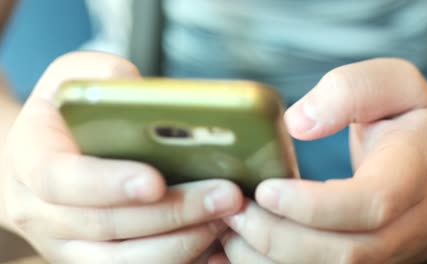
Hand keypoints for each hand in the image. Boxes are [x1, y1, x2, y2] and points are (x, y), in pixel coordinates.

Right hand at [0, 52, 242, 262]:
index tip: (157, 181)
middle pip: (104, 226)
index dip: (108, 184)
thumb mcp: (79, 76)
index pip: (61, 179)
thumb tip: (166, 104)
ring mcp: (65, 242)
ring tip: (225, 217)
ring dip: (180, 242)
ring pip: (122, 261)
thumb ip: (113, 82)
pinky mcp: (91, 258)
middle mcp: (41, 211)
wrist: (47, 150)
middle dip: (171, 214)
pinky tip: (211, 238)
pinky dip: (177, 257)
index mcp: (31, 159)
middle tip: (225, 196)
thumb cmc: (69, 111)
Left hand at [215, 58, 426, 262]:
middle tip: (236, 212)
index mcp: (414, 171)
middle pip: (345, 251)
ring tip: (234, 230)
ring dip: (274, 258)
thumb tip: (297, 125)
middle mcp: (407, 222)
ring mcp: (389, 248)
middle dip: (281, 237)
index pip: (371, 203)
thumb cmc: (405, 118)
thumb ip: (347, 92)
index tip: (266, 190)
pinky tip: (247, 246)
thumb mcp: (390, 83)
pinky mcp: (368, 258)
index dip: (315, 205)